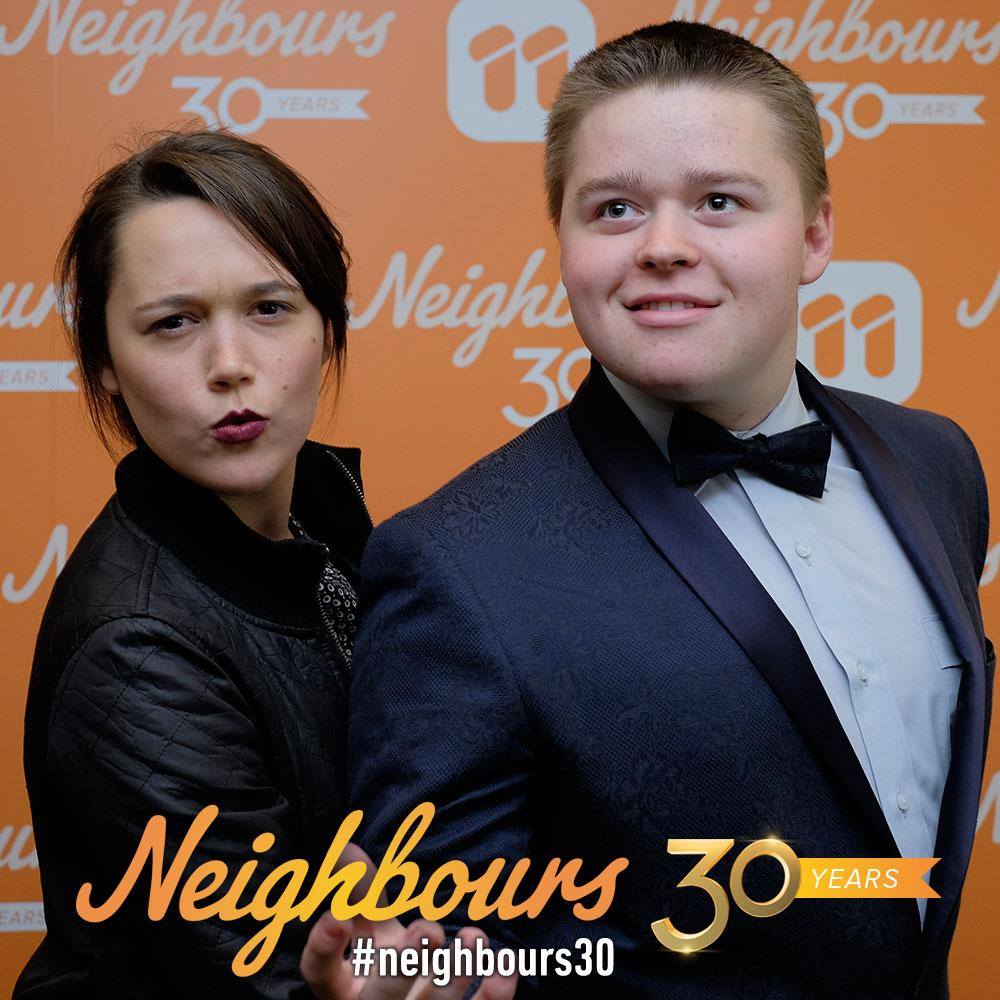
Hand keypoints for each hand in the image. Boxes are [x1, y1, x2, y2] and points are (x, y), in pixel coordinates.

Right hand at [301, 912, 517, 999]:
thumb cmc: (387, 977)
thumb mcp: (371, 941)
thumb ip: (361, 895)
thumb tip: (344, 846)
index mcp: (345, 987)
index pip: (321, 973)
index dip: (325, 949)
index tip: (337, 918)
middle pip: (384, 994)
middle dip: (406, 963)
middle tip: (427, 930)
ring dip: (456, 973)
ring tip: (474, 937)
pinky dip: (494, 993)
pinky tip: (505, 964)